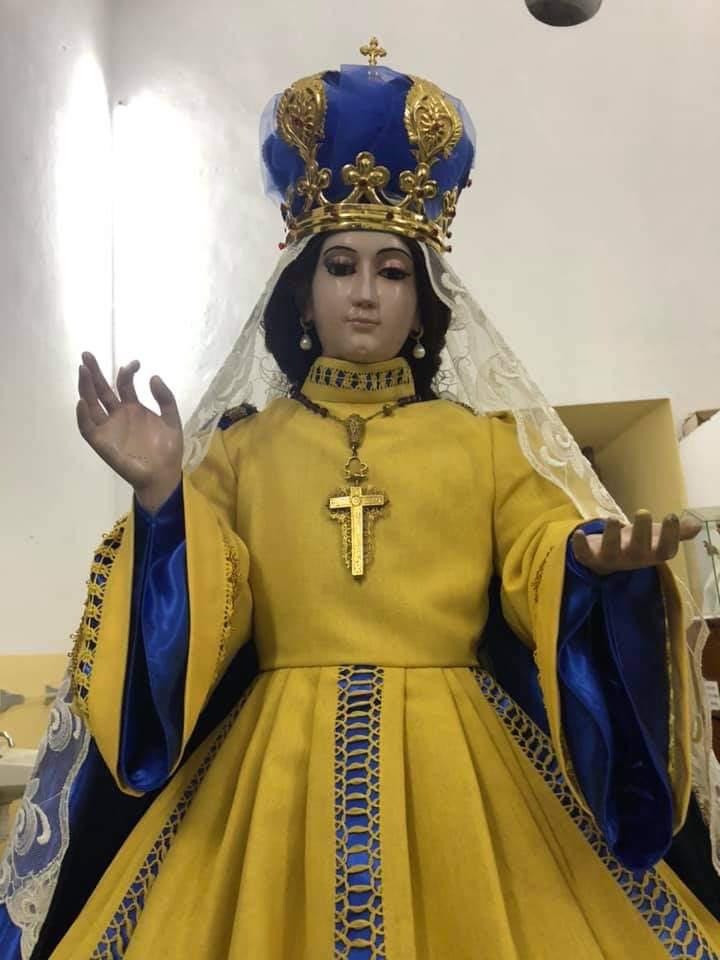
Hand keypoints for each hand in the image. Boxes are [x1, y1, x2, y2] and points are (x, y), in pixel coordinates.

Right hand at [76, 352, 182, 510]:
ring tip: (83, 370)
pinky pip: (88, 428)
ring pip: (91, 404)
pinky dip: (82, 416)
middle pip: (101, 390)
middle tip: (87, 354)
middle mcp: (118, 415)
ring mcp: (109, 428)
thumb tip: (152, 376)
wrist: (164, 474)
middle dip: (94, 372)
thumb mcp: (172, 420)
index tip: (135, 364)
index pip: (123, 384)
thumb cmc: (167, 450)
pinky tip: (82, 402)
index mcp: (133, 407)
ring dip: (85, 388)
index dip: (126, 371)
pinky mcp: (102, 443)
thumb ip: (166, 398)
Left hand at [570, 510, 701, 575]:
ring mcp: (610, 560)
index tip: (671, 516)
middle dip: (641, 532)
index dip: (669, 536)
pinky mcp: (589, 558)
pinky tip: (578, 532)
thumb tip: (696, 525)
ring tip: (613, 518)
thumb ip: (675, 532)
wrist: (606, 557)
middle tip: (642, 512)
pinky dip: (580, 546)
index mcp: (650, 554)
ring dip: (611, 536)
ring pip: (611, 552)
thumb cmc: (636, 543)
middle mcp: (632, 560)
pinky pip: (583, 555)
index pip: (664, 551)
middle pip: (638, 551)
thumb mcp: (655, 536)